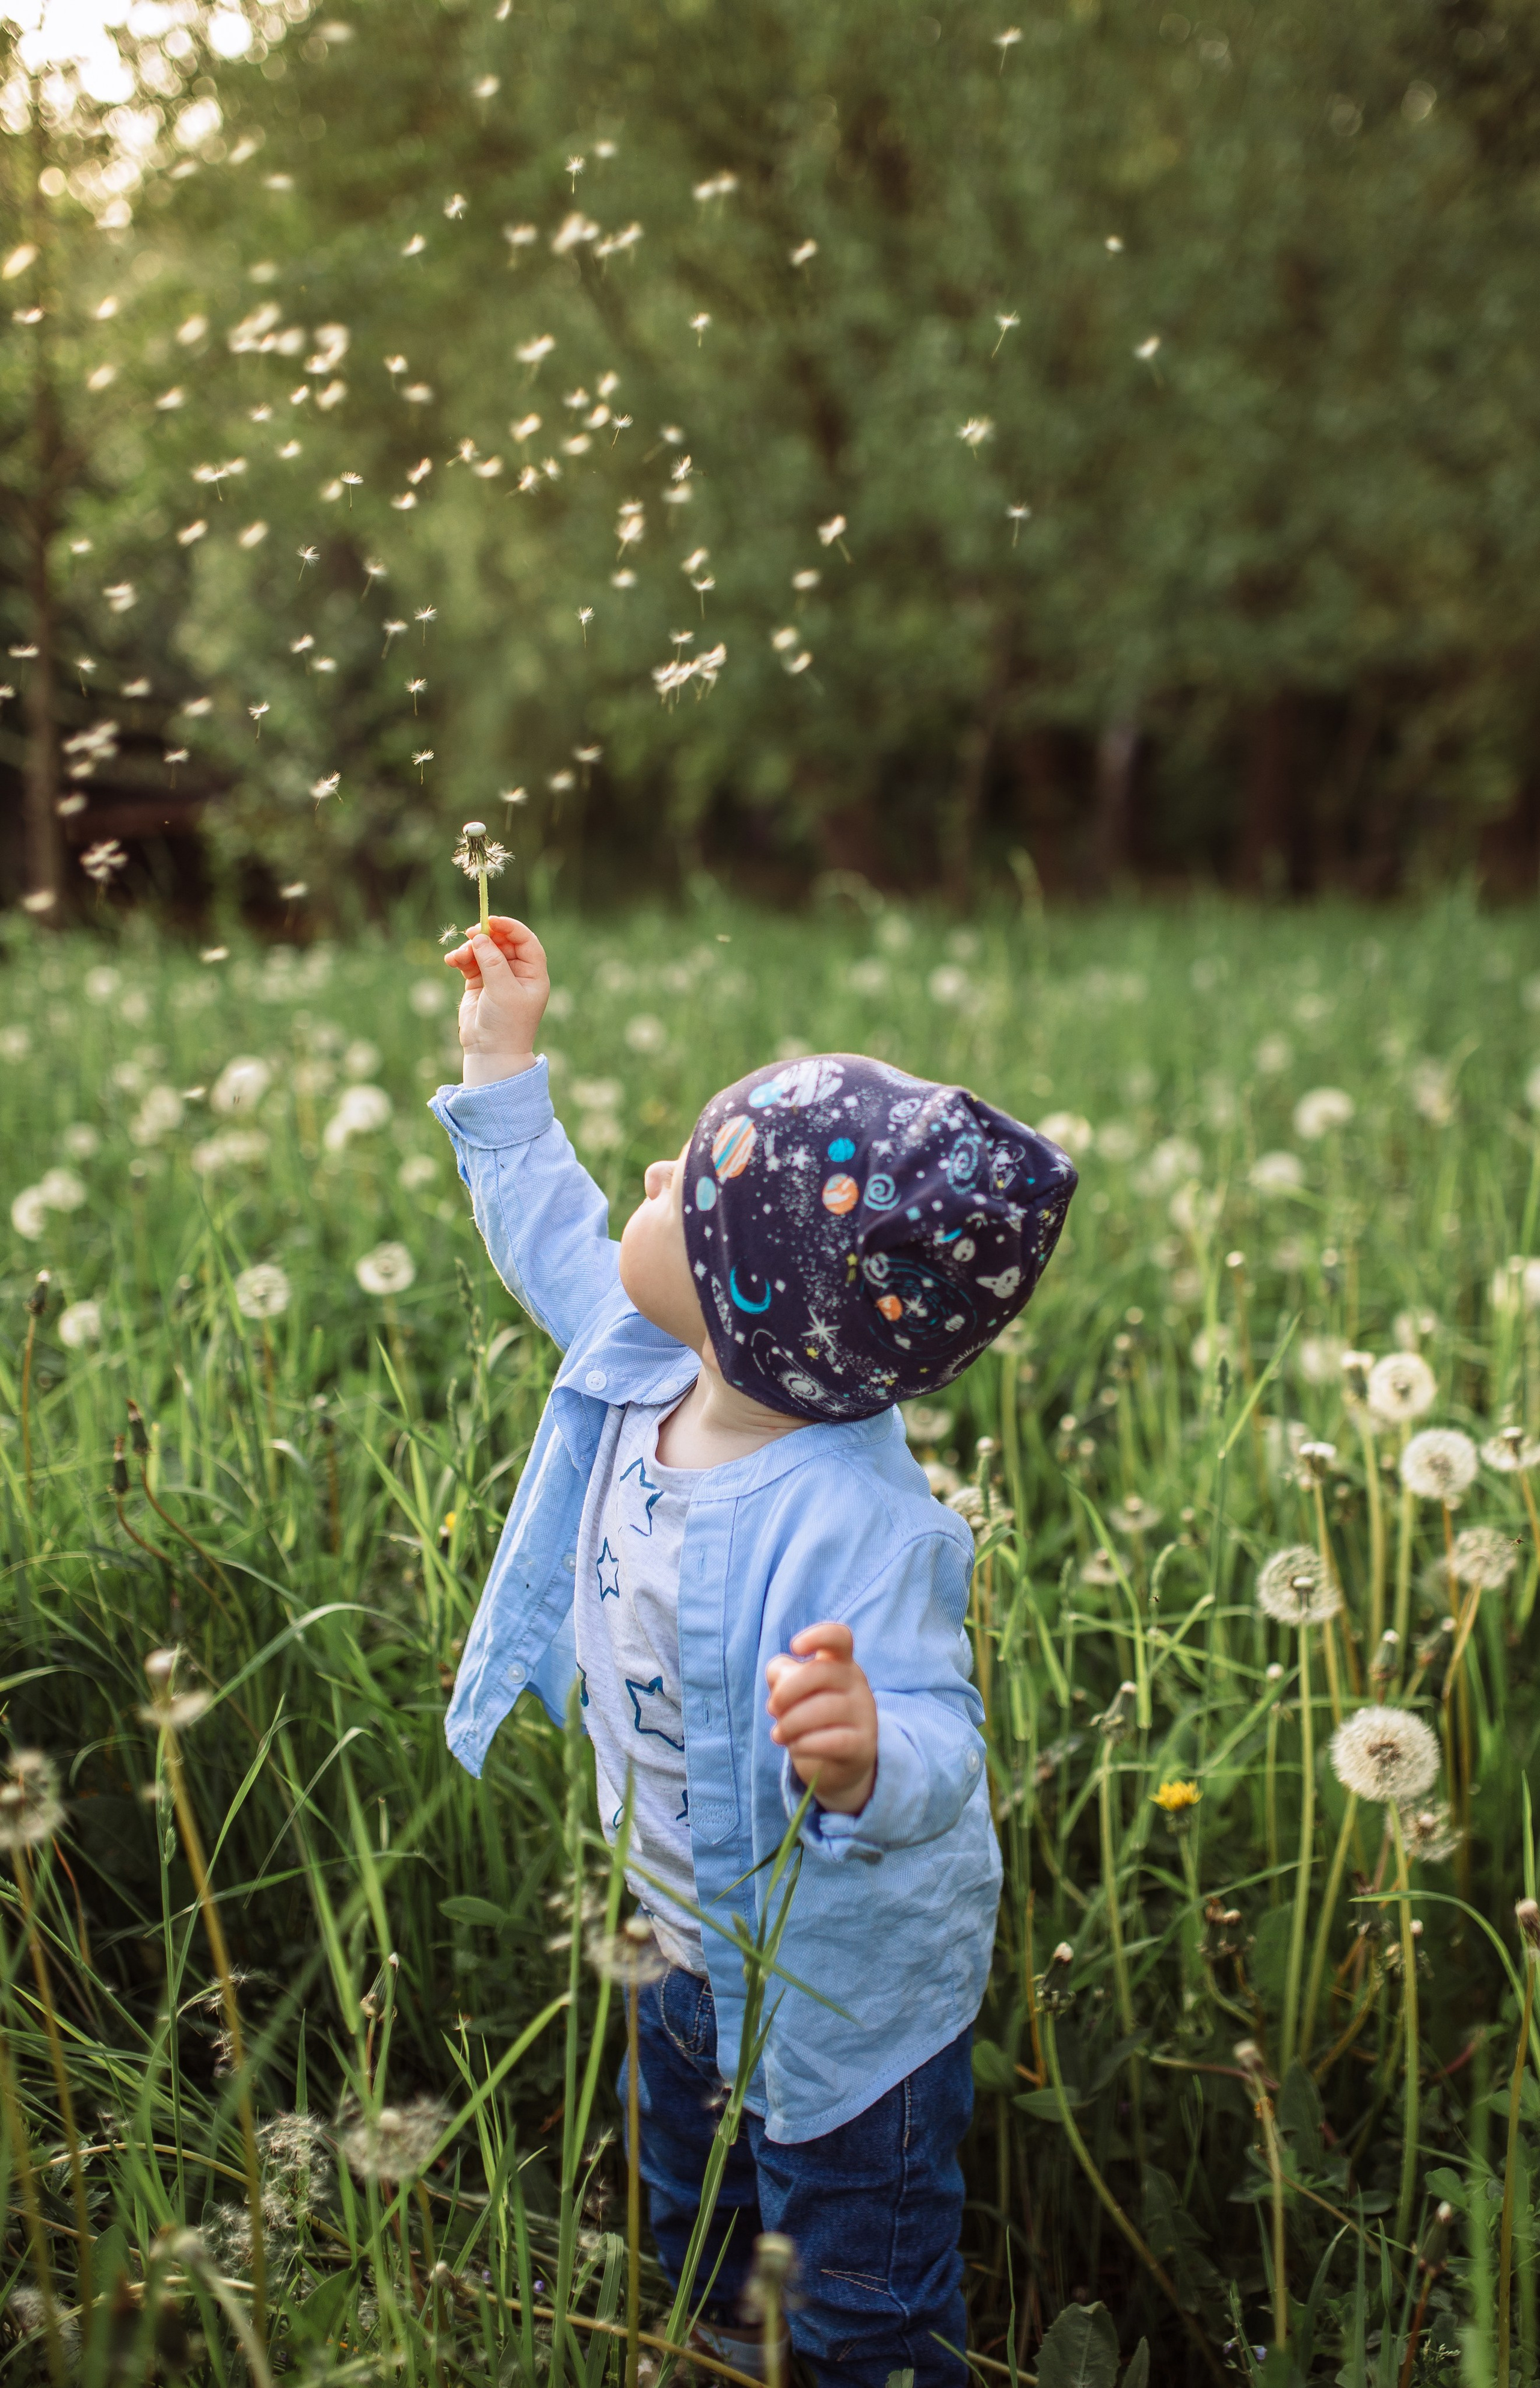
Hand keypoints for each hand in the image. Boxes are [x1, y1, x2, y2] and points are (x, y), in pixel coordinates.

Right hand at [444, 916, 549, 1086]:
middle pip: (503, 943)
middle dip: (487, 936)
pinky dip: (460, 958)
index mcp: (533, 974)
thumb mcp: (503, 990)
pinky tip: (451, 960)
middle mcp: (517, 973)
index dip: (510, 928)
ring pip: (484, 950)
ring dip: (470, 949)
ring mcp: (497, 977)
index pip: (526, 941)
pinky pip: (469, 962)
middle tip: (471, 933)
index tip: (491, 921)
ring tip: (459, 957)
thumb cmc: (506, 1024)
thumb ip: (492, 961)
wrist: (490, 1053)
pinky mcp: (478, 983)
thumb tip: (480, 936)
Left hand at [766, 1622, 877, 1814]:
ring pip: (823, 1709)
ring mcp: (864, 1714)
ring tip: (778, 1734)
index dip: (818, 1635)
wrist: (838, 1763)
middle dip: (786, 1691)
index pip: (840, 1637)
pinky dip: (803, 1744)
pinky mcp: (863, 1744)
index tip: (795, 1647)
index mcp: (840, 1663)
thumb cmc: (811, 1716)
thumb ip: (781, 1675)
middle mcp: (857, 1683)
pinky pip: (830, 1741)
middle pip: (821, 1672)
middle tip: (772, 1708)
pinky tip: (794, 1746)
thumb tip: (778, 1675)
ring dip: (789, 1723)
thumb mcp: (794, 1691)